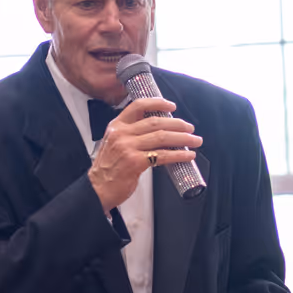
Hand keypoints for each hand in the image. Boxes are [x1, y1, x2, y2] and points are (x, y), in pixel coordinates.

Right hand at [87, 97, 202, 211]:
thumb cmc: (107, 169)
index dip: (158, 103)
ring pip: (162, 137)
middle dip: (178, 124)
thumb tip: (158, 131)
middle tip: (190, 128)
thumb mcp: (114, 143)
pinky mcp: (135, 162)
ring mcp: (128, 147)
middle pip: (155, 122)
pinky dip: (179, 155)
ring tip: (194, 140)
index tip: (171, 106)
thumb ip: (131, 134)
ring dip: (183, 138)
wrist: (97, 189)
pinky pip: (162, 155)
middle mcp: (122, 134)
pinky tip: (187, 155)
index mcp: (116, 126)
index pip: (138, 106)